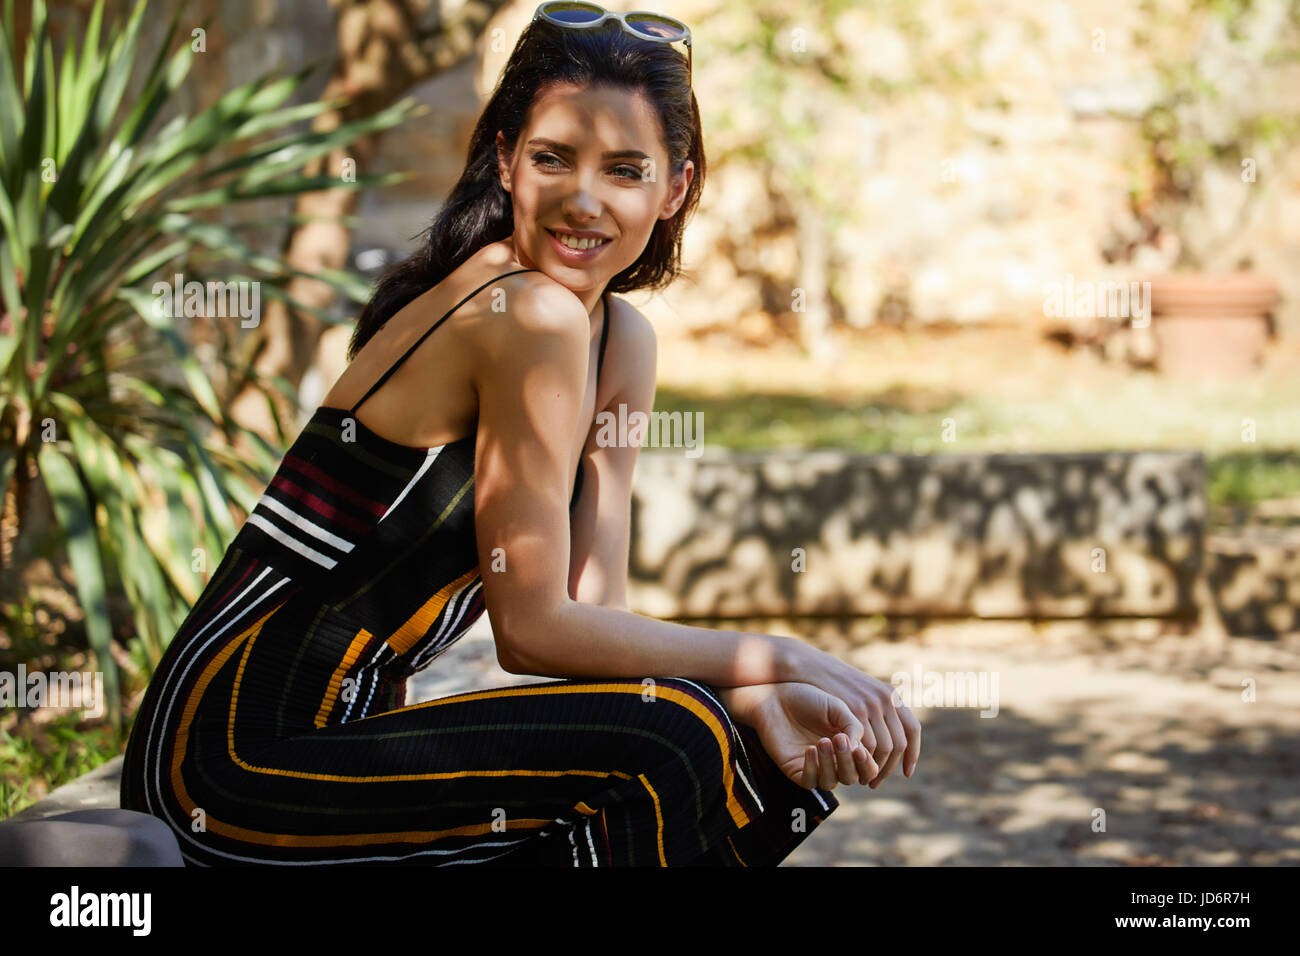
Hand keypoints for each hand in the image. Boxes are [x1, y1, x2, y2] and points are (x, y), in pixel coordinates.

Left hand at [747, 682, 879, 790]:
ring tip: (822, 741)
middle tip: (839, 740)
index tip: (860, 749)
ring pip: (831, 783)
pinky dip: (812, 769)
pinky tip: (809, 749)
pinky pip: (809, 782)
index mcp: (848, 747)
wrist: (777, 697)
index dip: (867, 764)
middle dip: (849, 763)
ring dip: (830, 765)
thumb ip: (853, 726)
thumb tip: (860, 751)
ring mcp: (815, 767)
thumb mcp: (837, 708)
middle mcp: (834, 761)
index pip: (866, 767)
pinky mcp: (795, 770)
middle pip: (852, 778)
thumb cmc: (808, 699)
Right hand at [783, 643, 921, 788]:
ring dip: (876, 767)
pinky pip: (865, 744)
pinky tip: (853, 768)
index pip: (912, 729)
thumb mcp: (864, 690)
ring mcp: (871, 705)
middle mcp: (885, 700)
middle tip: (877, 780)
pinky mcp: (854, 712)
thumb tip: (892, 736)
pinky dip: (860, 760)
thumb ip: (879, 709)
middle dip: (890, 767)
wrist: (811, 668)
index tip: (907, 773)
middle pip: (899, 743)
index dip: (913, 754)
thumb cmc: (835, 682)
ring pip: (884, 747)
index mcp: (891, 696)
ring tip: (866, 779)